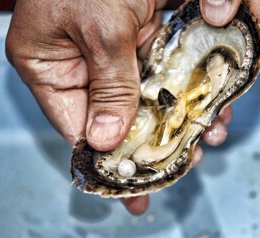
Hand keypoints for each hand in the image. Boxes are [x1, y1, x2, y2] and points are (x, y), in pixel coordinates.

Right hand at [6, 0, 230, 214]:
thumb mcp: (102, 29)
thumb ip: (109, 86)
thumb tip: (108, 141)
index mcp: (51, 68)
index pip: (78, 128)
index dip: (110, 159)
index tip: (137, 185)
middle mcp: (81, 68)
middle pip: (117, 121)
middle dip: (152, 144)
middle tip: (182, 166)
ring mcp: (113, 58)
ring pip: (145, 102)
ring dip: (175, 121)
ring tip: (206, 141)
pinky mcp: (138, 45)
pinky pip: (162, 78)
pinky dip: (183, 93)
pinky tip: (208, 109)